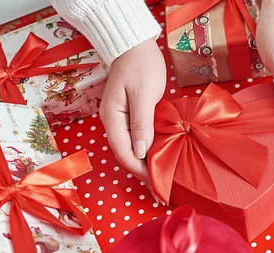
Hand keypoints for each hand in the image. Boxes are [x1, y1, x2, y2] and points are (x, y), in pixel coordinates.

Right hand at [100, 39, 166, 182]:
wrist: (134, 44)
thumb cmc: (141, 65)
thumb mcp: (144, 94)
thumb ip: (141, 123)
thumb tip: (140, 151)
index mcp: (112, 117)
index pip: (123, 152)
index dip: (139, 170)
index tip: (156, 183)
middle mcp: (112, 122)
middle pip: (125, 154)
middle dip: (142, 171)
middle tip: (161, 187)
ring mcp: (119, 119)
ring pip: (130, 148)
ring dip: (144, 163)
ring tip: (161, 177)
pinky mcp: (129, 116)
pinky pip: (136, 139)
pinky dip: (147, 151)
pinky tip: (158, 157)